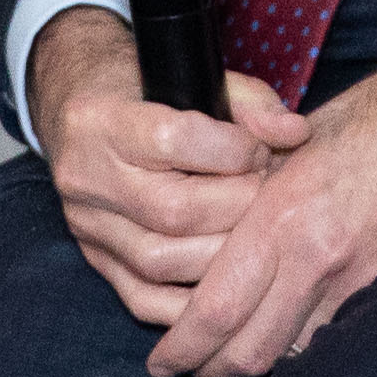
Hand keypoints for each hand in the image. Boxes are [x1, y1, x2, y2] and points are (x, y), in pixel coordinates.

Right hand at [33, 6, 310, 328]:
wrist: (80, 113)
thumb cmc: (145, 88)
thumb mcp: (192, 76)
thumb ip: (249, 104)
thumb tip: (296, 134)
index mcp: (99, 120)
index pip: (173, 139)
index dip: (235, 148)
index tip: (262, 147)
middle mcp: (85, 177)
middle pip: (175, 211)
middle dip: (241, 206)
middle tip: (273, 195)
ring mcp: (87, 227)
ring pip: (162, 261)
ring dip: (226, 254)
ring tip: (256, 231)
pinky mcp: (96, 261)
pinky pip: (145, 300)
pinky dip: (194, 301)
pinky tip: (231, 279)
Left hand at [144, 13, 376, 376]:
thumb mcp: (295, 143)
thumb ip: (251, 192)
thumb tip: (210, 231)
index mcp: (283, 213)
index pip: (216, 307)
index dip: (181, 348)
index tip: (160, 362)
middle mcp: (317, 255)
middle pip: (249, 351)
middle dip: (208, 372)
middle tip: (184, 371)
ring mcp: (358, 278)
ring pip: (290, 355)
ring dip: (253, 365)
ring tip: (225, 362)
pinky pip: (332, 338)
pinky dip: (300, 348)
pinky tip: (282, 339)